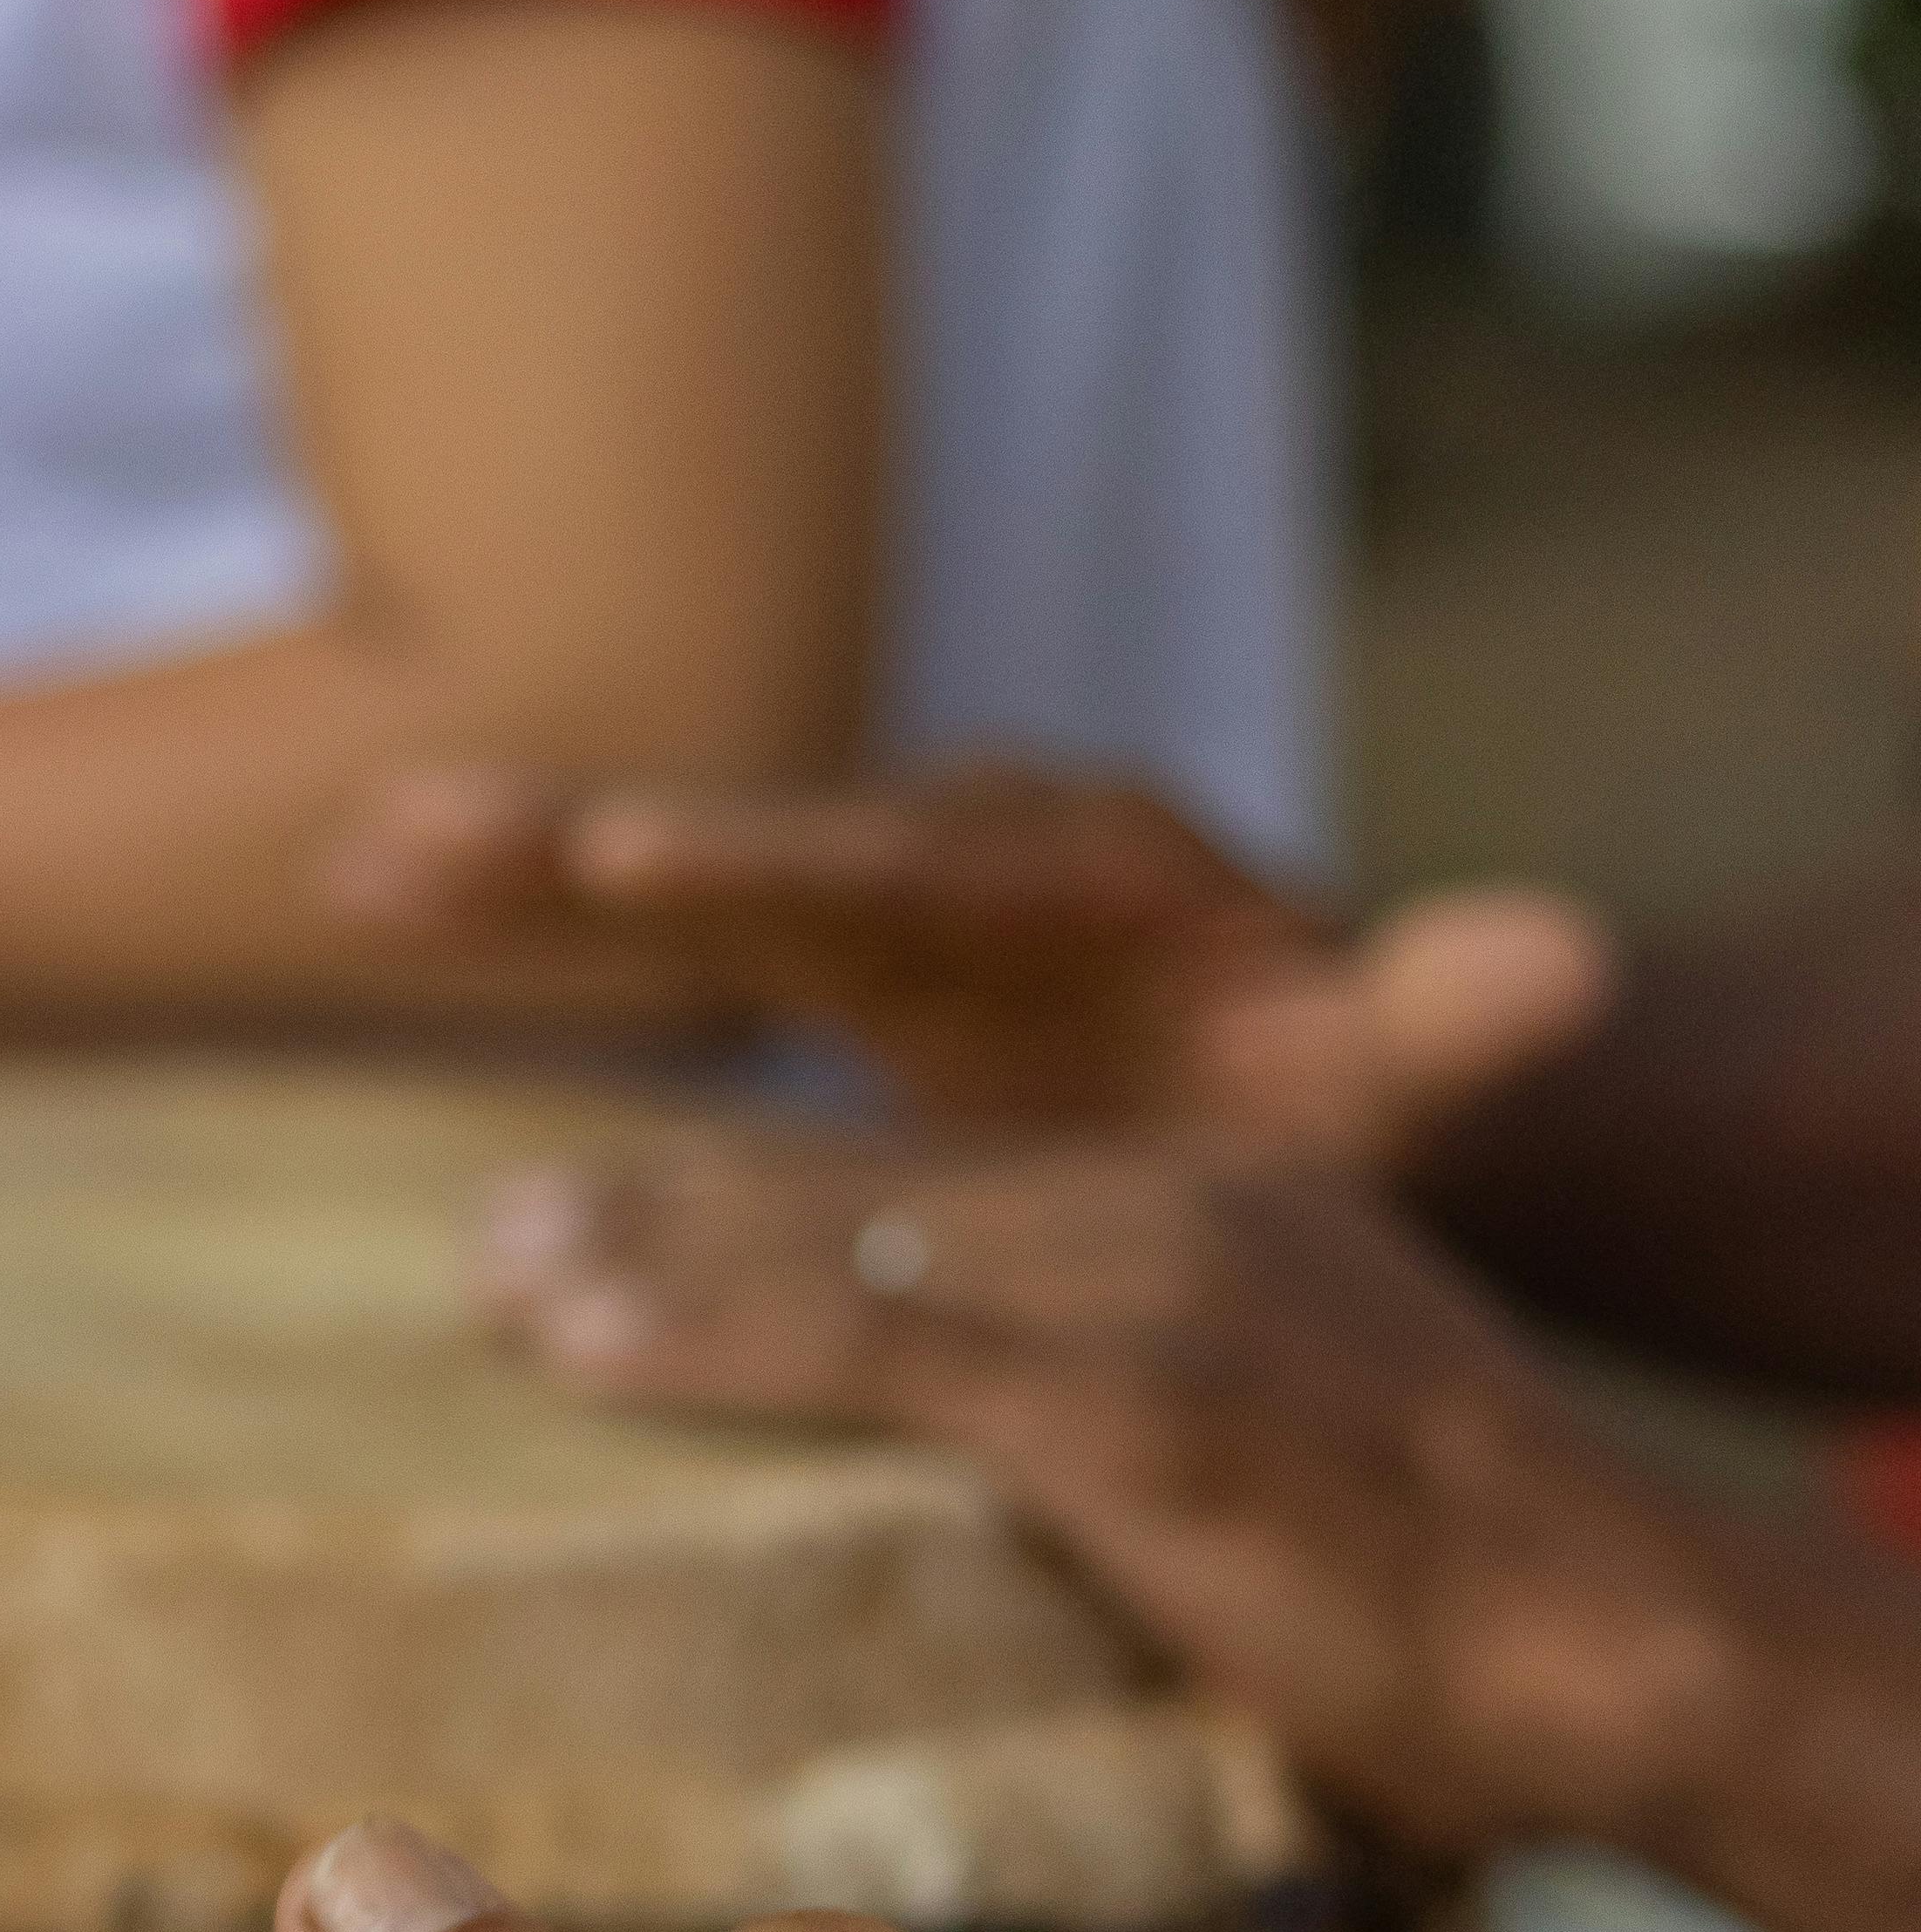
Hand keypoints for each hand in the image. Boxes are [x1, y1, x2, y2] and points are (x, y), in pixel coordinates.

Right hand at [330, 756, 1609, 1148]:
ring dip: (527, 857)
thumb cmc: (1331, 1095)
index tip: (659, 858)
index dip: (792, 862)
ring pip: (682, 860)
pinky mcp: (798, 936)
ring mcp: (866, 881)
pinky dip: (525, 894)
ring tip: (365, 847)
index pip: (930, 859)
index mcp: (1087, 864)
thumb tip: (1566, 968)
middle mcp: (959, 840)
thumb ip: (1453, 1024)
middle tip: (465, 836)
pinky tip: (368, 878)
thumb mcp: (1399, 1077)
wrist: (1278, 1078)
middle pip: (771, 839)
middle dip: (620, 842)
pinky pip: (649, 915)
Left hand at [477, 1125, 1768, 1865]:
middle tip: (495, 1231)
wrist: (1627, 1642)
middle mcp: (1167, 1207)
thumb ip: (1143, 1475)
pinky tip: (579, 1343)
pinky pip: (875, 1339)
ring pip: (842, 1240)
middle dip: (669, 1204)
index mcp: (1206, 1217)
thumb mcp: (1284, 1492)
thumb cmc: (1462, 1622)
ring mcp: (1148, 1287)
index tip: (615, 1231)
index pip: (941, 1192)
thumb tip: (1024, 1559)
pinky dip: (711, 1334)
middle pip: (864, 1189)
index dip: (763, 1209)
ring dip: (648, 1257)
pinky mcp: (1133, 1395)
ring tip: (494, 1278)